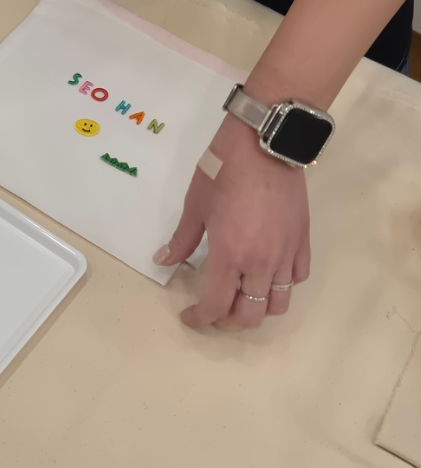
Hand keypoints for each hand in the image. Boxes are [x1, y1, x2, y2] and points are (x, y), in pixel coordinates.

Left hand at [154, 116, 309, 329]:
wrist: (264, 145)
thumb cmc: (223, 171)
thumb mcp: (195, 206)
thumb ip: (182, 239)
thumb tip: (163, 260)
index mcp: (230, 256)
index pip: (217, 306)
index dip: (200, 318)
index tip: (190, 316)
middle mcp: (261, 263)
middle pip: (251, 315)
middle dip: (229, 322)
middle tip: (216, 312)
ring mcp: (286, 254)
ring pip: (279, 303)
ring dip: (259, 309)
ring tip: (244, 299)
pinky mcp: (303, 240)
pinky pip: (298, 277)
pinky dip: (282, 286)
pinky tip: (269, 275)